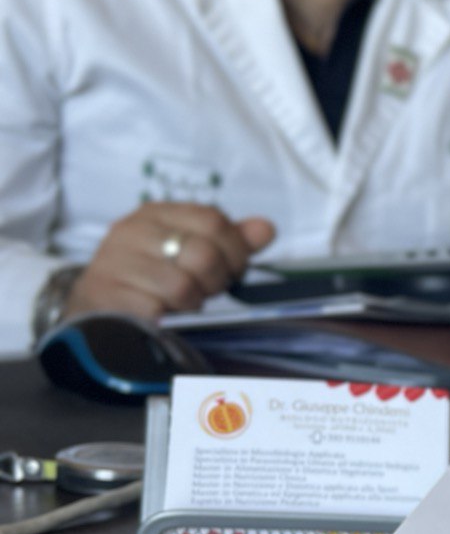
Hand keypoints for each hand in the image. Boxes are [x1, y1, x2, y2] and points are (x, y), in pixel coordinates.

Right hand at [64, 202, 275, 321]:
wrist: (98, 311)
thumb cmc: (153, 281)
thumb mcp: (192, 254)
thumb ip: (230, 242)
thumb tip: (266, 228)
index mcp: (158, 213)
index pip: (215, 221)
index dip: (234, 252)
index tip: (230, 272)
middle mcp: (133, 230)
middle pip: (204, 254)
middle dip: (215, 281)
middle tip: (203, 292)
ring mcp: (116, 262)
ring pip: (183, 286)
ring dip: (191, 304)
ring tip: (178, 304)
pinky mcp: (107, 295)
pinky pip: (158, 310)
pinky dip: (168, 319)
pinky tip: (160, 316)